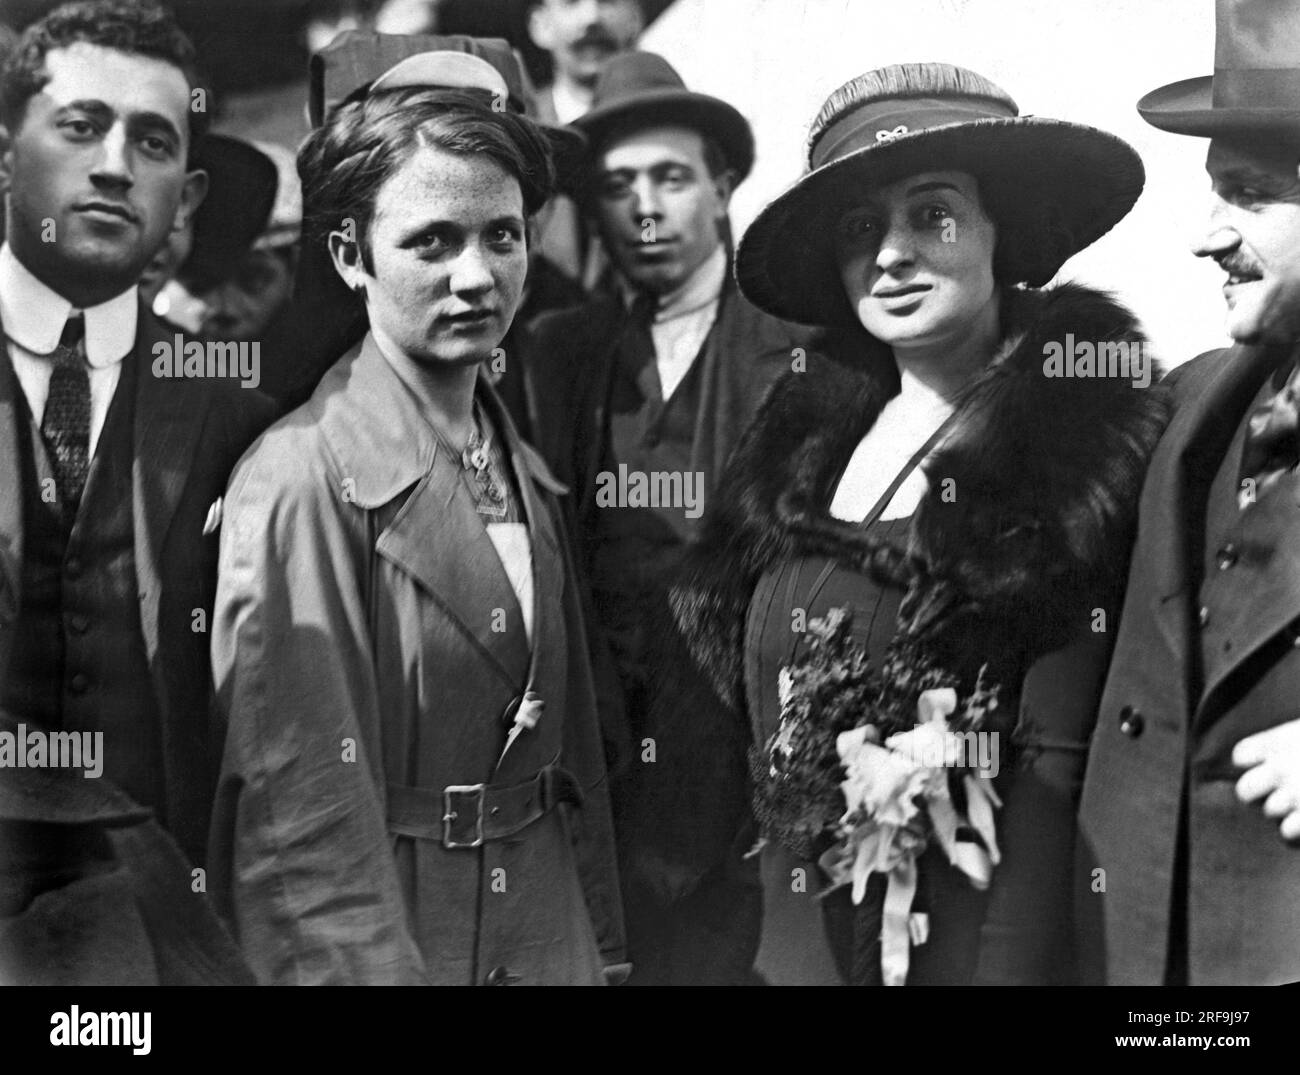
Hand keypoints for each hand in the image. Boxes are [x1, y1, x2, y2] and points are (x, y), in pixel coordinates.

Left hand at [1233, 719, 1299, 839]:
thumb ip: (1279, 739)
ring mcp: (1296, 795)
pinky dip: (1294, 829)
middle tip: (1273, 789)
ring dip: (1282, 808)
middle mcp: (1282, 769)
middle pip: (1245, 790)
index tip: (1263, 762)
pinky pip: (1287, 832)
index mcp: (1279, 742)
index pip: (1241, 755)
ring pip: (1270, 811)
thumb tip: (1250, 753)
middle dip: (1257, 792)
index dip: (1251, 761)